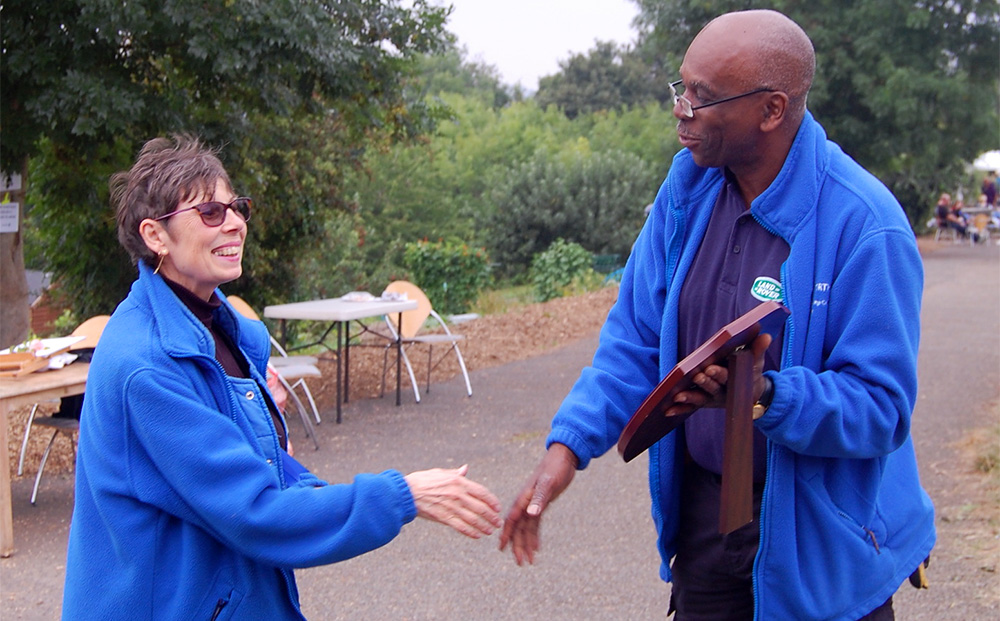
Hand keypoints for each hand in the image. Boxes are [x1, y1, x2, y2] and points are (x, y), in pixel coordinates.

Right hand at [404, 465, 501, 538]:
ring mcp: (451, 506)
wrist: (406, 493)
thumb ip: (455, 473)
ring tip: (490, 531)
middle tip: (498, 522)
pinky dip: (471, 532)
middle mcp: (458, 494)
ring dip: (484, 526)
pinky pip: (461, 527)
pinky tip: (477, 536)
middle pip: (481, 507)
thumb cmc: (422, 481)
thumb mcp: (440, 473)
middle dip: (492, 516)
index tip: (497, 508)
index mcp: (458, 482)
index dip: (492, 501)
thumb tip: (465, 469)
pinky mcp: (443, 518)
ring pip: (473, 519)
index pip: (482, 492)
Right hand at [499, 443, 577, 564]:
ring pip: (526, 528)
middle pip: (518, 528)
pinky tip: (537, 547)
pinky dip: (535, 536)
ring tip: (529, 561)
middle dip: (518, 545)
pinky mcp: (541, 504)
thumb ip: (539, 498)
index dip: (506, 534)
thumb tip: (531, 514)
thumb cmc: (555, 468)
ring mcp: (533, 504)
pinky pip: (535, 524)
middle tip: (521, 563)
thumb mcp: (549, 483)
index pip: (512, 520)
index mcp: (524, 498)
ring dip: (526, 544)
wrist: (563, 458)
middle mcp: (526, 503)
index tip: (502, 549)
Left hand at [666, 332, 772, 415]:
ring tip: (677, 396)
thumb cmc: (750, 371)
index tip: (710, 369)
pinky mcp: (703, 402)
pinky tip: (667, 411)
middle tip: (696, 377)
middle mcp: (723, 392)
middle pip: (712, 388)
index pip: (727, 377)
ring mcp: (712, 399)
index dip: (718, 374)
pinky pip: (691, 407)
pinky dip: (680, 409)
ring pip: (700, 399)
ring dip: (689, 398)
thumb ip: (758, 349)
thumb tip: (765, 335)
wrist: (752, 393)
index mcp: (735, 380)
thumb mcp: (756, 361)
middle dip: (704, 383)